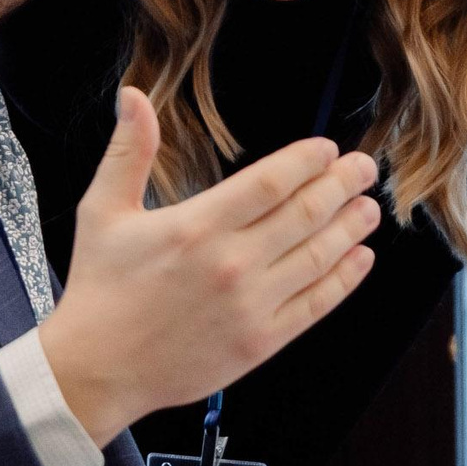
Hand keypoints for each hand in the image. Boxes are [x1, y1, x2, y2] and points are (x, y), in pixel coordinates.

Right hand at [38, 89, 380, 444]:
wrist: (96, 370)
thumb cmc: (100, 289)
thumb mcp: (103, 211)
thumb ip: (128, 151)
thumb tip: (133, 96)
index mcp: (197, 227)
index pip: (272, 182)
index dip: (308, 161)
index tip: (327, 149)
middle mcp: (231, 264)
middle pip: (306, 214)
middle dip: (342, 185)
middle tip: (363, 168)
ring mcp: (250, 306)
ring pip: (319, 257)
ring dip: (351, 228)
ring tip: (370, 208)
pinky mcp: (260, 342)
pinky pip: (315, 305)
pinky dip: (344, 279)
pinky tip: (360, 259)